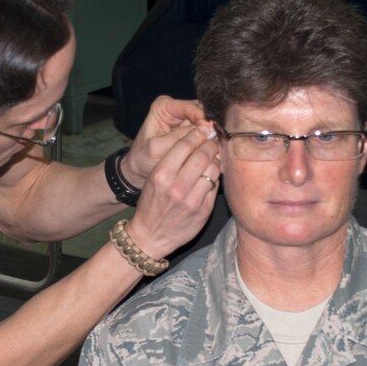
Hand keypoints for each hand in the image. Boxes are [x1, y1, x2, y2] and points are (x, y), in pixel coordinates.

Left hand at [119, 97, 213, 187]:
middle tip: (218, 137)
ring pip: (206, 122)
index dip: (201, 117)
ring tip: (219, 145)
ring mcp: (186, 119)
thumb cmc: (143, 158)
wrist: (140, 169)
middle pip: (201, 111)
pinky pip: (206, 133)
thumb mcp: (158, 148)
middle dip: (209, 125)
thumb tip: (205, 130)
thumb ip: (179, 138)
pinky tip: (217, 149)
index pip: (189, 106)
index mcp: (164, 106)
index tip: (210, 128)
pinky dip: (210, 141)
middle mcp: (176, 109)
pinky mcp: (192, 132)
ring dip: (212, 133)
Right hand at [124, 123, 220, 261]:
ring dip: (215, 160)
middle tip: (212, 141)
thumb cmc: (152, 204)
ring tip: (213, 158)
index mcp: (162, 174)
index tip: (203, 129)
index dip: (197, 133)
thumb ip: (172, 161)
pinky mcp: (204, 210)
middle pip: (202, 154)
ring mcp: (192, 199)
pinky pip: (216, 186)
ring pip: (213, 168)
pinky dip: (215, 177)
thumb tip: (196, 141)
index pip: (185, 145)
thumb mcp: (154, 179)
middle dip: (210, 144)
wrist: (150, 236)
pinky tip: (211, 175)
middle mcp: (177, 186)